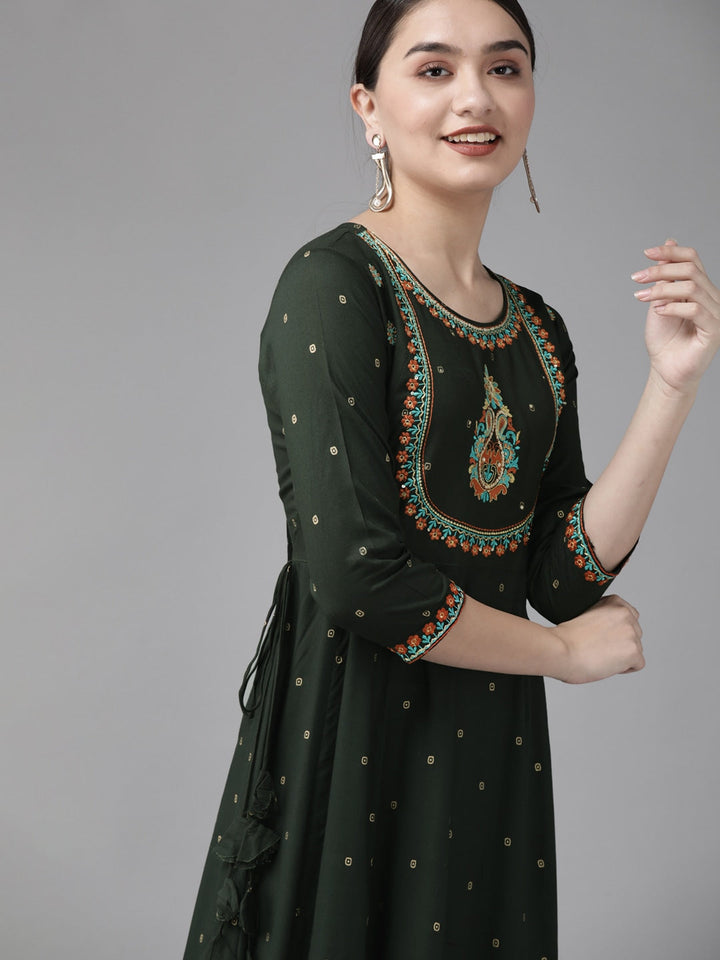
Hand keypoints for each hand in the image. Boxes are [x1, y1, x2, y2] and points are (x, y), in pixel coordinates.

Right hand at [550, 595, 644, 684]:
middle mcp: (626, 615)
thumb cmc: (564, 637)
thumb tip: (610, 631)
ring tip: (600, 656)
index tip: (604, 635)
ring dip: (622, 655)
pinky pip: (638, 664)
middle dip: (621, 642)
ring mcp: (631, 633)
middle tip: (600, 648)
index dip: (617, 629)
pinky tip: (607, 665)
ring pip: (636, 649)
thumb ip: (602, 617)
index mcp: (614, 602)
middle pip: (635, 633)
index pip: (629, 616)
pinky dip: (625, 668)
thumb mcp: (585, 614)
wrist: (559, 650)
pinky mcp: (634, 652)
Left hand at [632, 239, 719, 395]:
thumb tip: (669, 242)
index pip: (693, 259)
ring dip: (662, 290)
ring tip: (642, 297)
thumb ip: (665, 276)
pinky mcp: (714, 330)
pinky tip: (658, 312)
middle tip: (637, 278)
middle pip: (691, 270)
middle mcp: (713, 298)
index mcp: (701, 289)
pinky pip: (695, 310)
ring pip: (691, 288)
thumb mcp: (660, 301)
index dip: (670, 252)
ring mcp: (716, 314)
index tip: (646, 253)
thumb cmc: (664, 340)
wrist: (666, 370)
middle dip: (660, 270)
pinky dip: (673, 307)